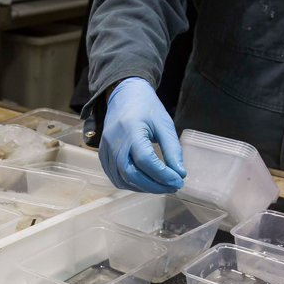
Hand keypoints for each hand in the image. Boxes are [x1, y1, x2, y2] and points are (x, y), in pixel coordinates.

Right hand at [99, 78, 184, 193]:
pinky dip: (131, 184)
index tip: (178, 180)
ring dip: (143, 188)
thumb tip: (180, 173)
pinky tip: (145, 183)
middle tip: (172, 187)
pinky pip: (115, 177)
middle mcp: (114, 143)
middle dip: (154, 186)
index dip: (163, 175)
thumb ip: (172, 149)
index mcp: (130, 130)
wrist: (124, 96)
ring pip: (122, 179)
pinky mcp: (103, 156)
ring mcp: (106, 150)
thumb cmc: (146, 108)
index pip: (146, 160)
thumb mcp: (164, 124)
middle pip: (132, 174)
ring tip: (161, 186)